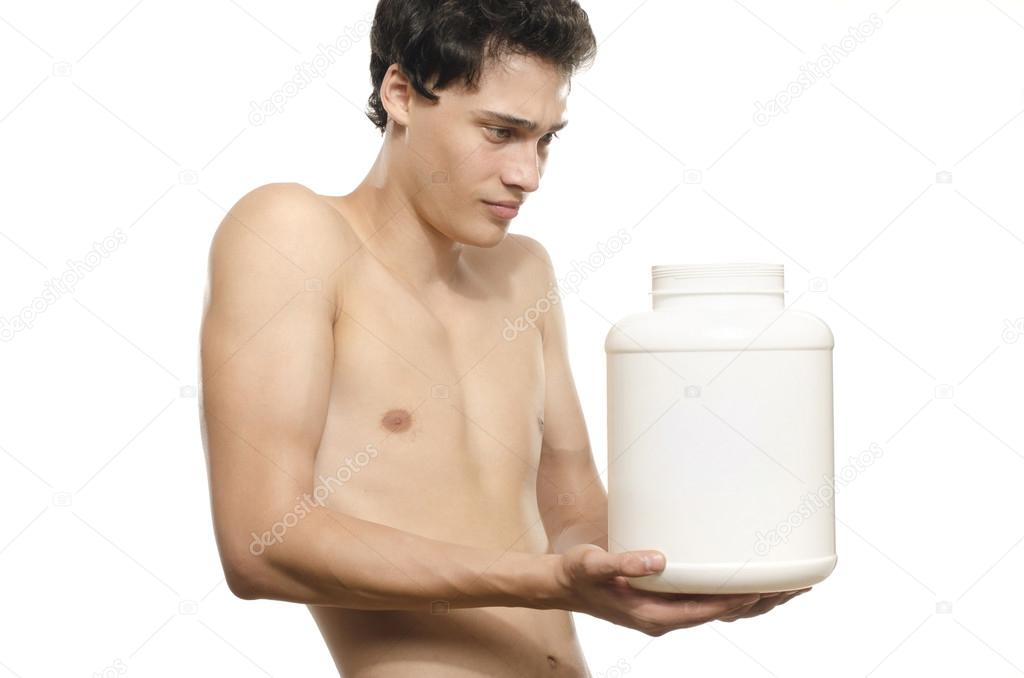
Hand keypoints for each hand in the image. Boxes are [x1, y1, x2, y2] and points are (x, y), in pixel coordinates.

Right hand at [554, 544, 803, 635]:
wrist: (560, 584)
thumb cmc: (576, 573)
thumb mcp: (594, 564)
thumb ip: (624, 562)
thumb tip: (659, 559)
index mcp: (653, 615)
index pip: (706, 610)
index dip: (738, 600)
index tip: (767, 589)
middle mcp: (665, 618)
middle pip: (720, 613)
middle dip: (756, 602)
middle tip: (794, 586)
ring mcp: (665, 612)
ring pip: (716, 610)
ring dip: (749, 600)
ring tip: (784, 586)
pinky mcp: (663, 601)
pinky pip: (704, 601)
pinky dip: (729, 593)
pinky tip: (743, 581)